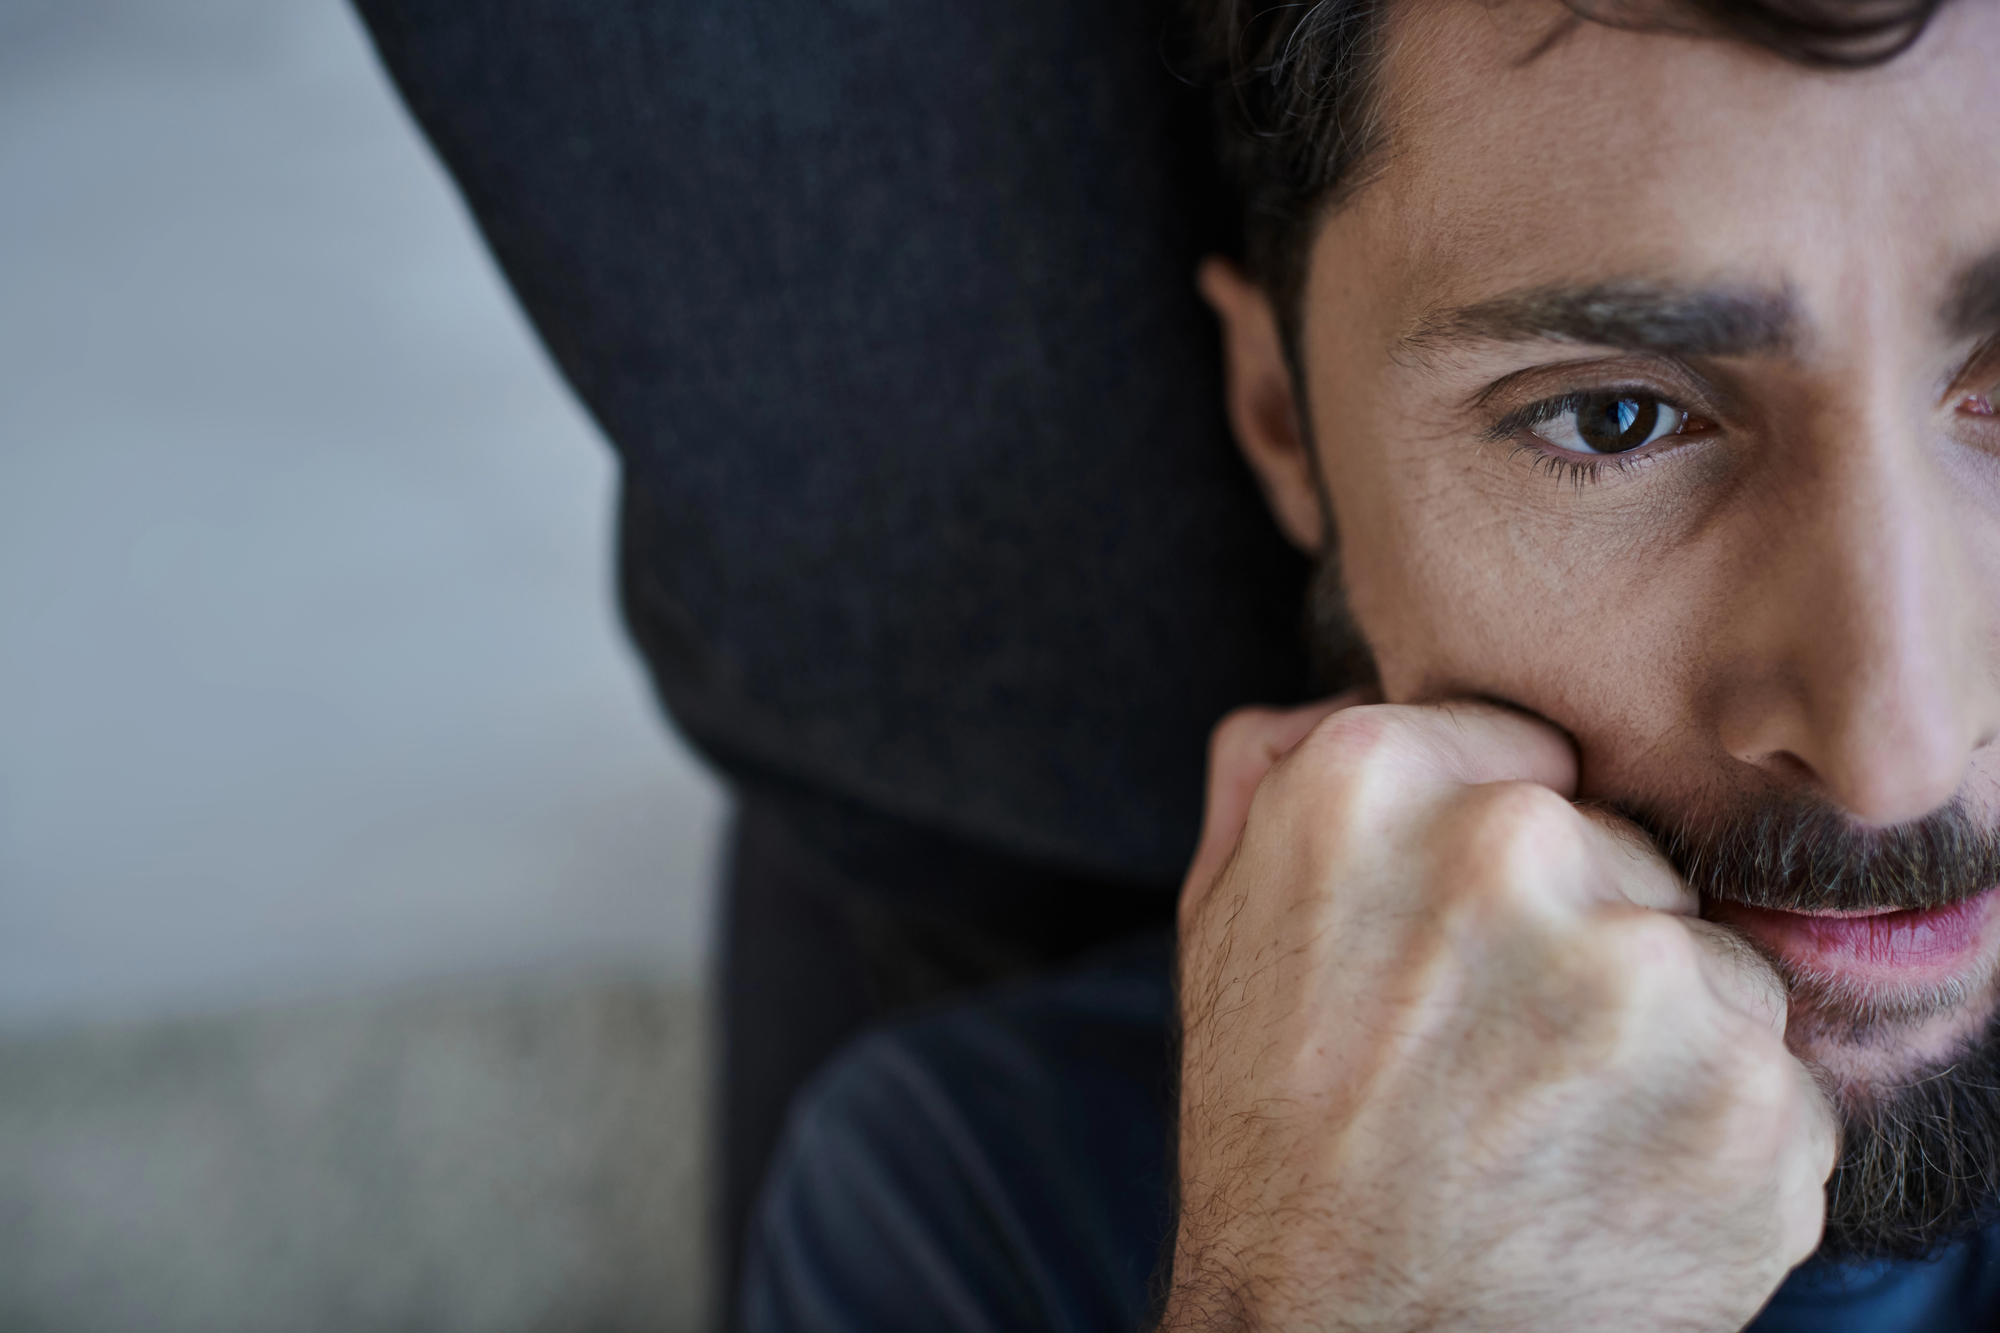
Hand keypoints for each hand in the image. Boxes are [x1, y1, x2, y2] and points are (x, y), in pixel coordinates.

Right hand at [1163, 699, 1835, 1331]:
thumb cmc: (1271, 1135)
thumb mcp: (1215, 924)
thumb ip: (1265, 776)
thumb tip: (1332, 704)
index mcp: (1366, 786)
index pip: (1523, 753)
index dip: (1499, 857)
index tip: (1461, 944)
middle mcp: (1509, 851)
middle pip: (1621, 856)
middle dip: (1581, 942)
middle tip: (1491, 1057)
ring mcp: (1639, 977)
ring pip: (1707, 965)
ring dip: (1657, 1043)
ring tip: (1546, 1133)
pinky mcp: (1750, 1105)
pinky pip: (1772, 1082)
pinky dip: (1714, 1142)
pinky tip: (1610, 1190)